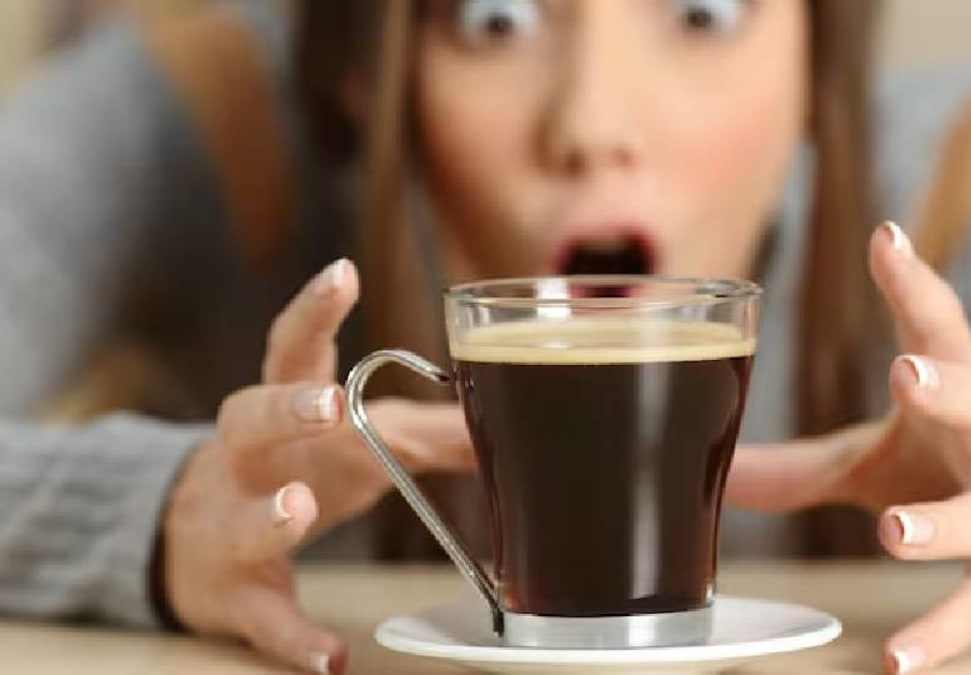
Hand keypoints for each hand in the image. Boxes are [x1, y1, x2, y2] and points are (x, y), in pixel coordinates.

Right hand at [163, 259, 473, 672]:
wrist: (193, 542)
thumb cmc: (290, 469)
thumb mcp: (350, 441)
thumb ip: (422, 429)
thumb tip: (500, 413)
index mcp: (282, 409)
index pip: (291, 349)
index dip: (314, 310)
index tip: (344, 272)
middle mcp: (245, 458)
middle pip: (246, 419)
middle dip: (284, 411)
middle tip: (328, 405)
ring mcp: (229, 524)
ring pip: (239, 515)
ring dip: (270, 513)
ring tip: (299, 507)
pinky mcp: (233, 593)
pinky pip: (263, 616)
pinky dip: (295, 638)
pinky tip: (330, 658)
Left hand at [726, 223, 970, 672]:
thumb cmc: (955, 471)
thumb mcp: (879, 456)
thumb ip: (800, 463)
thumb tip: (709, 469)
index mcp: (960, 395)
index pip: (940, 328)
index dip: (914, 283)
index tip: (888, 236)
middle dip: (952, 388)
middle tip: (912, 371)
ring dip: (944, 522)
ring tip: (893, 533)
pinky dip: (940, 635)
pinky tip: (897, 660)